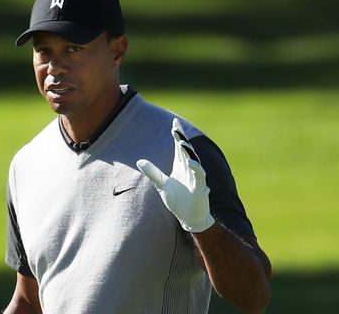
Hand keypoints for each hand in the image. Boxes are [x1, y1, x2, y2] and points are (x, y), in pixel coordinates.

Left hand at [136, 118, 214, 232]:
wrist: (189, 217)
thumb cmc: (178, 200)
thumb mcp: (162, 185)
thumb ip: (152, 172)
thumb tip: (139, 160)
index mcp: (180, 166)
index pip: (179, 147)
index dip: (178, 135)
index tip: (174, 122)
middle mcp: (188, 168)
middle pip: (185, 150)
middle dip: (181, 139)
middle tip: (175, 128)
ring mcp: (195, 177)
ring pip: (193, 160)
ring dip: (188, 151)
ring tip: (181, 142)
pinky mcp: (200, 187)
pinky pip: (199, 175)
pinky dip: (195, 168)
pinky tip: (190, 162)